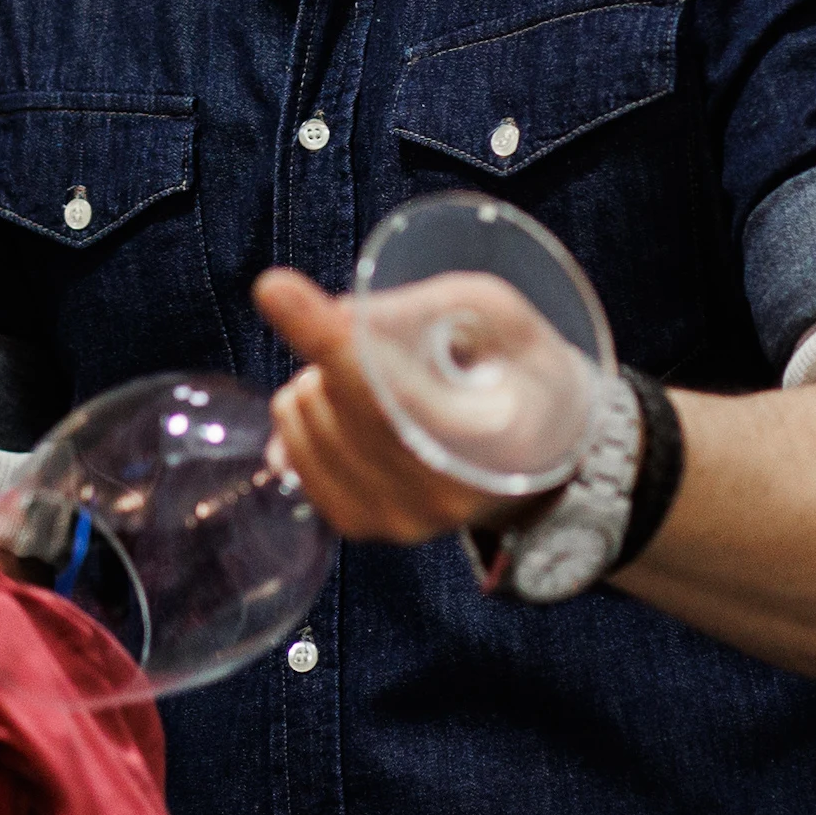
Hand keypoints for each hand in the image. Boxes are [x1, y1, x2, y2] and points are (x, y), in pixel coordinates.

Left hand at [254, 267, 550, 544]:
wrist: (541, 454)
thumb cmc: (521, 371)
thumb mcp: (499, 316)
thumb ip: (424, 308)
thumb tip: (334, 314)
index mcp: (491, 436)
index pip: (392, 388)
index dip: (329, 337)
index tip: (274, 288)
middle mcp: (443, 491)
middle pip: (341, 403)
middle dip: (337, 352)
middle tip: (385, 349)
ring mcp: (401, 518)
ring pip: (306, 426)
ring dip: (318, 386)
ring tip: (370, 382)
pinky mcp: (365, 526)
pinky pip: (293, 460)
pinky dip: (304, 421)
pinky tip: (343, 411)